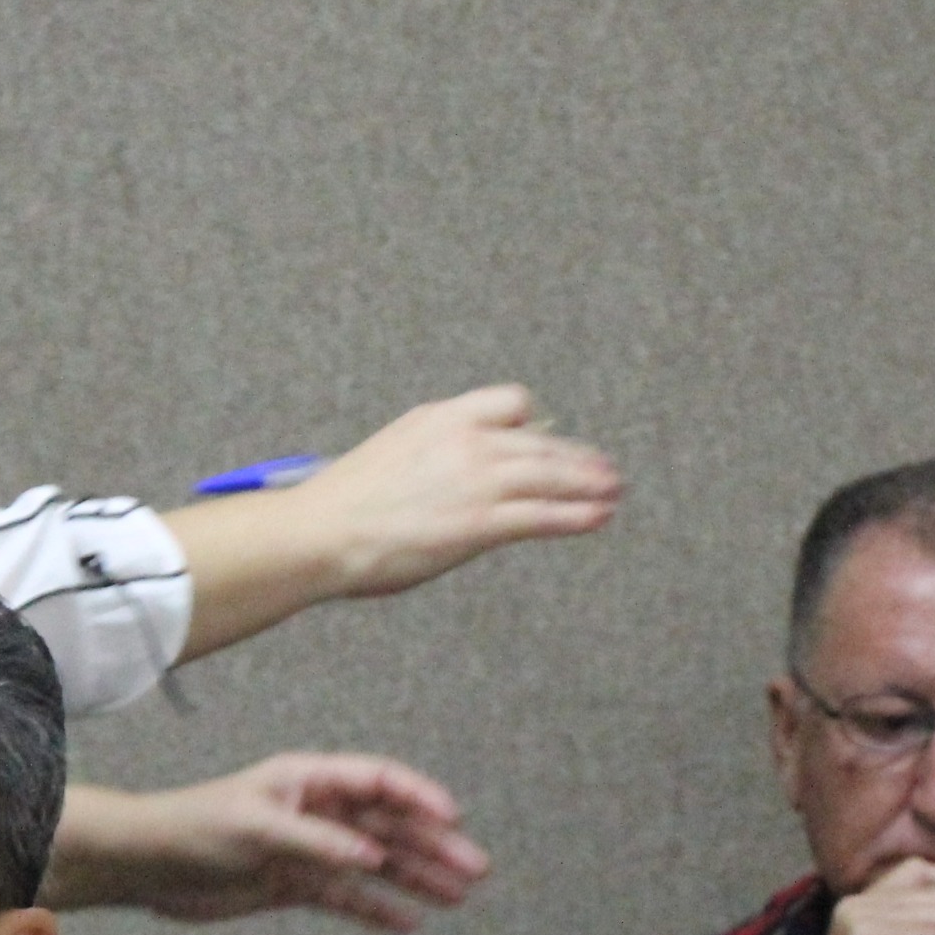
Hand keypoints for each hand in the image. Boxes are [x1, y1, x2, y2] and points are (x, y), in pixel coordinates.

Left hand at [53, 755, 490, 931]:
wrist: (149, 865)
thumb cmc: (195, 828)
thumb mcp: (256, 830)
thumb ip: (316, 843)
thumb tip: (371, 857)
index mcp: (309, 779)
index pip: (378, 782)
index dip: (419, 797)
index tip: (453, 818)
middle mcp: (317, 810)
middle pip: (388, 826)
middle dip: (432, 845)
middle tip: (475, 869)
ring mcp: (310, 849)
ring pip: (377, 863)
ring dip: (416, 878)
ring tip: (458, 897)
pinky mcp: (296, 883)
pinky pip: (348, 897)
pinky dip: (378, 909)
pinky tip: (410, 922)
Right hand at [295, 384, 620, 598]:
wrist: (321, 531)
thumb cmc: (344, 506)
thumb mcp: (393, 456)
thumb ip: (433, 456)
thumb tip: (449, 478)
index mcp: (441, 417)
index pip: (510, 402)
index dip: (534, 424)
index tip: (547, 441)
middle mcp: (466, 440)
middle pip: (541, 442)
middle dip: (577, 458)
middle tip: (605, 469)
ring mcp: (478, 479)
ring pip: (551, 476)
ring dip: (589, 483)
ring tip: (613, 491)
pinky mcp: (481, 522)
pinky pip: (544, 515)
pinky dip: (577, 516)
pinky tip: (599, 517)